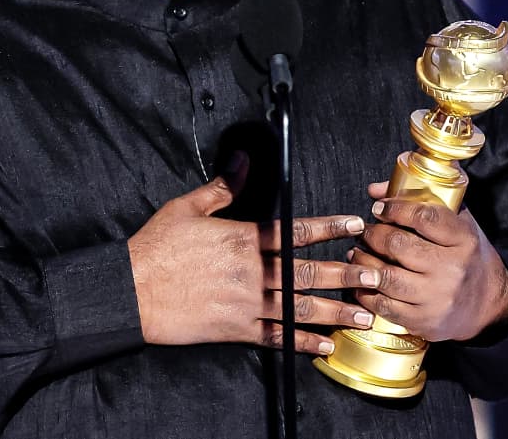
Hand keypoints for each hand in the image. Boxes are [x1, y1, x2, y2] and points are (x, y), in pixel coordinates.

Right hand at [127, 172, 377, 354]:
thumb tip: (242, 160)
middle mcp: (251, 272)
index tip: (354, 225)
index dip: (329, 227)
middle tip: (375, 274)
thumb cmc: (156, 248)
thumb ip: (221, 187)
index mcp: (243, 239)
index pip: (296, 230)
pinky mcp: (236, 329)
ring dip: (335, 311)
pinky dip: (302, 343)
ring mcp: (246, 303)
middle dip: (345, 273)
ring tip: (362, 313)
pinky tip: (323, 347)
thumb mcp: (186, 207)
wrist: (132, 291)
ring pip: (300, 307)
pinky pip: (277, 338)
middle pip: (308, 272)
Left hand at [351, 181, 507, 342]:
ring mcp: (438, 298)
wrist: (490, 304)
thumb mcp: (456, 222)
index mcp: (463, 239)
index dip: (395, 209)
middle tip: (365, 232)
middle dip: (373, 235)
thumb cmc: (467, 256)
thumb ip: (420, 201)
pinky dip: (366, 292)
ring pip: (386, 276)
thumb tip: (375, 190)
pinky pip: (385, 306)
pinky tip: (362, 281)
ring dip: (363, 262)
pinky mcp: (425, 322)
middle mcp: (452, 269)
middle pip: (398, 245)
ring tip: (357, 253)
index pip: (424, 217)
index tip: (379, 208)